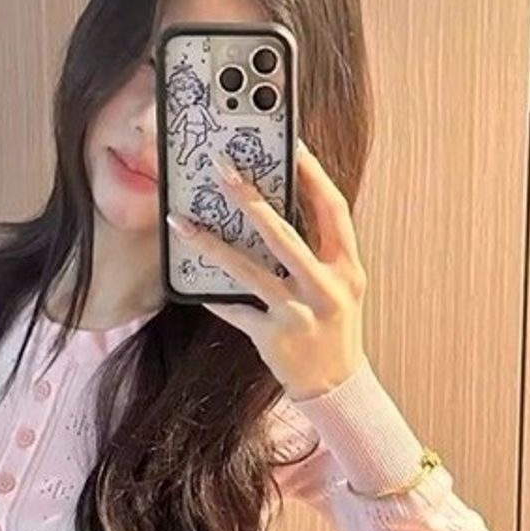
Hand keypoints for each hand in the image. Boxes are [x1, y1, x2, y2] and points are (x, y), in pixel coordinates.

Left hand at [168, 140, 366, 399]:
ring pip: (248, 271)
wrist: (336, 385)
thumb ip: (319, 250)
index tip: (291, 145)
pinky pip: (234, 310)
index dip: (313, 175)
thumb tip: (276, 208)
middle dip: (249, 199)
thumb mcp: (339, 285)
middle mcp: (326, 287)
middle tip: (221, 169)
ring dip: (211, 244)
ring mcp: (299, 314)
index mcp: (348, 267)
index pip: (333, 210)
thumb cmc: (333, 326)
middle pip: (284, 234)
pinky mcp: (274, 337)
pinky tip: (189, 280)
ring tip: (181, 222)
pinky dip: (212, 295)